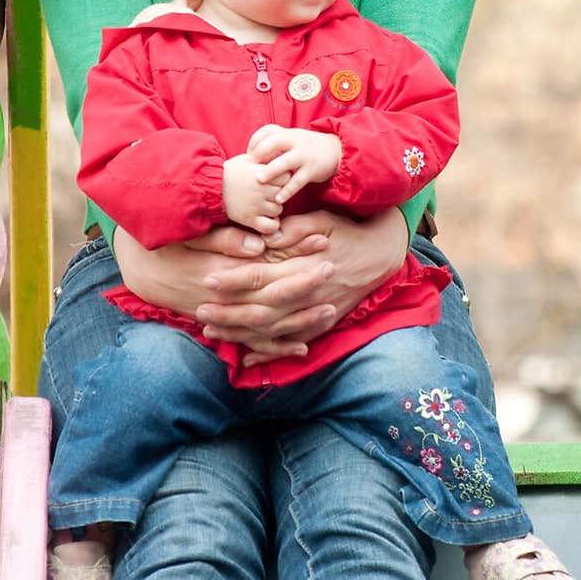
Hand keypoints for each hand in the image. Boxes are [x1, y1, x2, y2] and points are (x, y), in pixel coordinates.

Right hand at [112, 220, 331, 360]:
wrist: (141, 272)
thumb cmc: (165, 247)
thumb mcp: (189, 236)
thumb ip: (224, 240)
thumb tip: (258, 245)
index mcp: (223, 274)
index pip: (268, 266)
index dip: (297, 254)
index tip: (323, 241)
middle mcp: (227, 301)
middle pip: (274, 298)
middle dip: (306, 287)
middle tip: (332, 271)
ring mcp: (226, 318)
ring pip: (269, 326)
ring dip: (300, 321)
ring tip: (330, 310)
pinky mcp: (224, 328)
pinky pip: (254, 344)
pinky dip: (277, 349)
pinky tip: (302, 348)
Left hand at [194, 206, 409, 366]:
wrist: (380, 254)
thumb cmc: (346, 232)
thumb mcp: (321, 221)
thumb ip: (293, 230)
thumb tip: (264, 235)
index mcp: (303, 265)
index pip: (262, 276)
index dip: (233, 279)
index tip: (208, 279)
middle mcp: (307, 294)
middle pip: (261, 309)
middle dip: (229, 313)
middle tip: (200, 312)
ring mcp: (316, 313)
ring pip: (273, 330)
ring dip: (241, 334)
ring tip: (212, 332)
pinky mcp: (322, 324)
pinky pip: (292, 343)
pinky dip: (270, 353)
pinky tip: (247, 358)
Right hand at [221, 153, 287, 234]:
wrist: (210, 187)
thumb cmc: (230, 171)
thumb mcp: (247, 159)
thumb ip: (264, 158)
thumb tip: (279, 156)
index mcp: (260, 174)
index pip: (286, 178)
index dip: (281, 179)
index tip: (274, 180)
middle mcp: (260, 191)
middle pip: (283, 194)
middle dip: (278, 193)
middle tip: (268, 193)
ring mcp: (255, 206)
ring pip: (278, 210)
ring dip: (273, 208)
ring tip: (263, 204)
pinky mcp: (249, 219)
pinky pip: (270, 227)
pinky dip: (271, 225)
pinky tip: (266, 219)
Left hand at [248, 123, 341, 204]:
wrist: (335, 150)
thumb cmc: (306, 147)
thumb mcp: (292, 139)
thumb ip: (273, 143)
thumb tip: (249, 155)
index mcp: (288, 133)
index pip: (267, 132)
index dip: (254, 143)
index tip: (247, 157)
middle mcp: (295, 141)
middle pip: (274, 143)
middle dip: (259, 154)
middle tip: (249, 168)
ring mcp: (304, 155)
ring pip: (285, 162)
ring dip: (271, 171)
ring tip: (259, 180)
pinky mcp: (312, 170)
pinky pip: (297, 181)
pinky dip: (287, 191)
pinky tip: (278, 199)